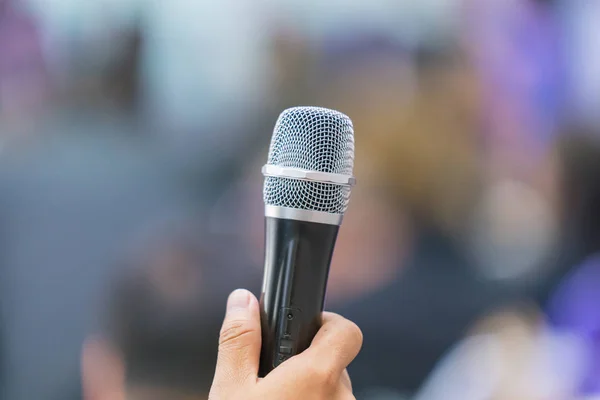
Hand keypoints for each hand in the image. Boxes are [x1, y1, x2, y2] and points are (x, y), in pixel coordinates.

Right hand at [209, 289, 362, 399]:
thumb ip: (239, 340)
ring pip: (331, 391)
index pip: (347, 331)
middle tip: (275, 375)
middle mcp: (341, 398)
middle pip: (335, 362)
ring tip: (276, 399)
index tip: (303, 326)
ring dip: (310, 390)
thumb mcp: (231, 389)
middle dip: (308, 362)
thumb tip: (242, 300)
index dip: (327, 322)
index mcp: (319, 376)